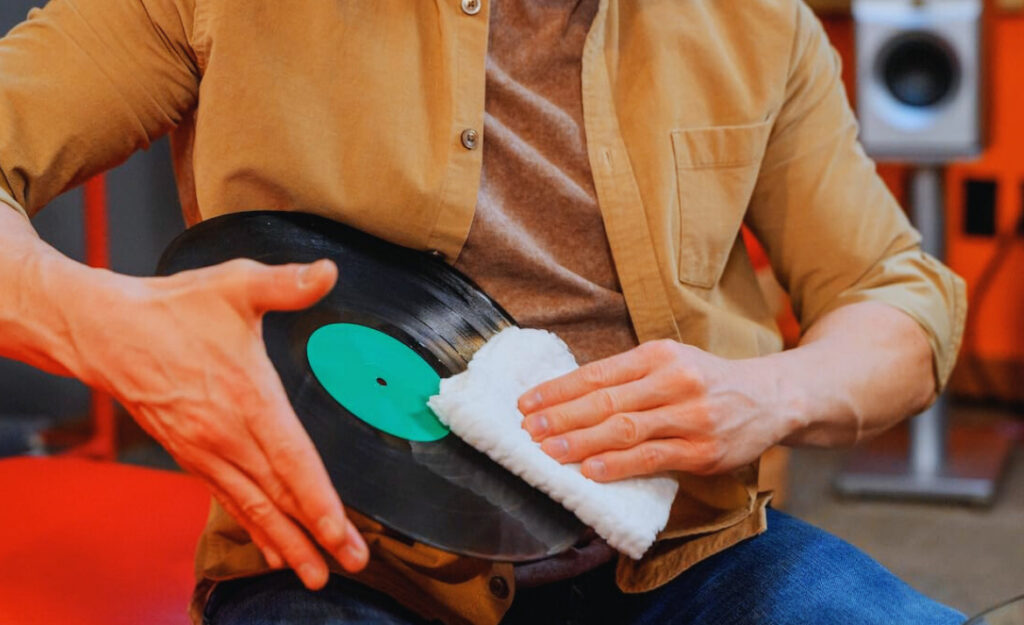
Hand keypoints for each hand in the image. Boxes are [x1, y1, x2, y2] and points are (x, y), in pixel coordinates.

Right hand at [69, 258, 366, 588]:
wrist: (107, 333)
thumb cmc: (173, 311)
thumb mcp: (235, 287)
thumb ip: (286, 285)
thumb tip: (328, 272)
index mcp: (249, 401)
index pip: (294, 463)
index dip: (320, 503)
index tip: (343, 535)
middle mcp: (228, 437)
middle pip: (279, 497)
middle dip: (316, 537)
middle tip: (349, 566)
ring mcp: (207, 451)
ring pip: (254, 507)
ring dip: (286, 542)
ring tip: (313, 572)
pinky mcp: (191, 455)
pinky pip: (229, 499)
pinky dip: (252, 525)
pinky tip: (270, 545)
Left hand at [517, 340, 799, 480]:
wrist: (771, 398)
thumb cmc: (708, 381)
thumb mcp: (671, 362)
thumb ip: (627, 378)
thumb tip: (569, 399)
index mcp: (659, 355)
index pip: (598, 373)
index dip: (559, 390)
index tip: (528, 404)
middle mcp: (674, 380)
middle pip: (606, 401)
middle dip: (562, 417)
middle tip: (530, 429)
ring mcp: (690, 416)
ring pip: (625, 430)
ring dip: (582, 443)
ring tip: (550, 452)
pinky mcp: (703, 450)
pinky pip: (652, 458)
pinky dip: (618, 465)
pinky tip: (592, 470)